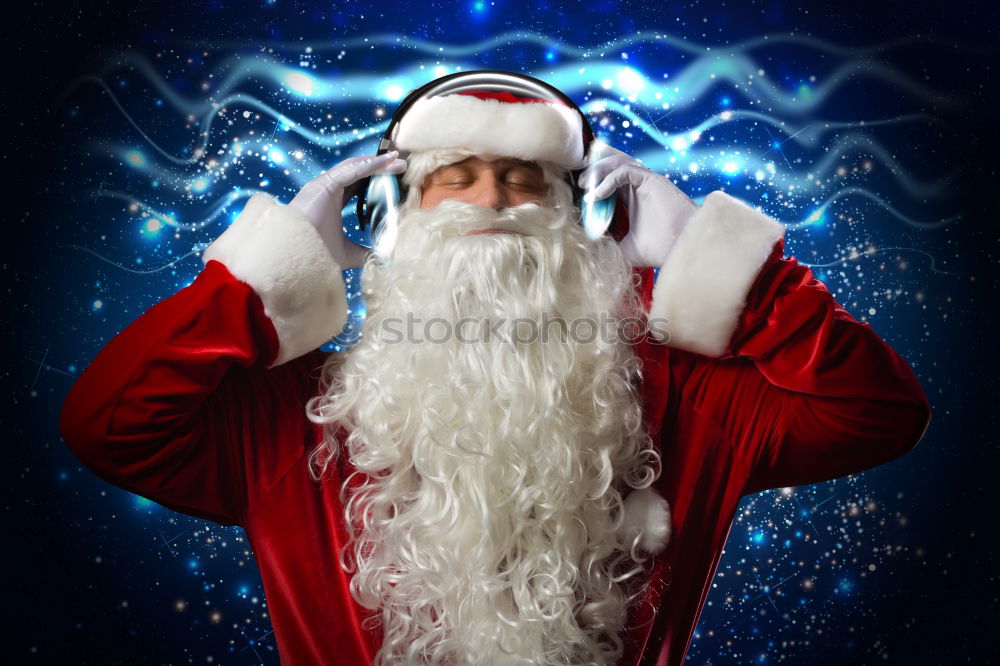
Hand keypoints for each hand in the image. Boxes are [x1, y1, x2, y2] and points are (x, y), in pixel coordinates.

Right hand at [289, 151, 406, 268]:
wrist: (295, 255)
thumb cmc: (315, 253)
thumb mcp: (348, 253)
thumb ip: (365, 252)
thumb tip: (384, 258)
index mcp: (332, 201)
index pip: (357, 184)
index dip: (375, 178)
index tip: (394, 177)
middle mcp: (328, 189)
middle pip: (358, 171)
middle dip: (379, 166)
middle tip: (400, 164)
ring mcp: (325, 184)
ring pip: (356, 167)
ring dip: (377, 161)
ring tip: (397, 159)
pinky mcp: (325, 184)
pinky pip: (352, 170)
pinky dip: (370, 165)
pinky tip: (386, 162)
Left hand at [579, 141, 697, 267]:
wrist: (681, 249)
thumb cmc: (660, 249)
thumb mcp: (625, 248)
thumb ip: (608, 242)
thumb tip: (586, 243)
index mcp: (632, 197)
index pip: (608, 178)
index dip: (592, 180)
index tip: (577, 192)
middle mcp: (639, 186)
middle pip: (612, 163)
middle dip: (593, 168)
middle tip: (579, 181)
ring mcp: (646, 181)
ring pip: (618, 161)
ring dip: (598, 170)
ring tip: (585, 184)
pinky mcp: (652, 180)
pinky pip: (626, 171)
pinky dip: (609, 179)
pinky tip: (597, 195)